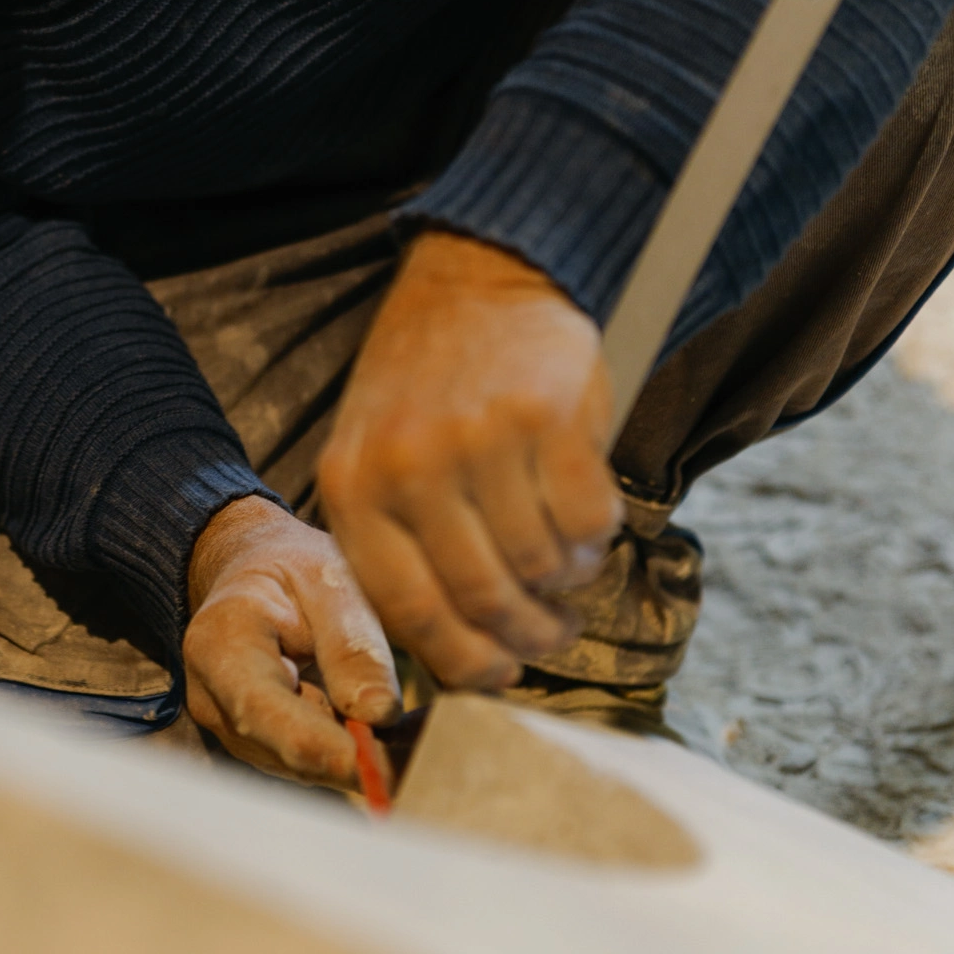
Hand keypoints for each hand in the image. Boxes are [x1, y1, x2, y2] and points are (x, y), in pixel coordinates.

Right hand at [183, 495, 399, 789]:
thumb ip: (352, 645)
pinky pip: (309, 763)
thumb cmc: (296, 571)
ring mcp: (231, 727)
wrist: (257, 575)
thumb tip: (379, 714)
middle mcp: (212, 698)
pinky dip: (352, 754)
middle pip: (284, 750)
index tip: (381, 766)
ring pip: (302, 766)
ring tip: (415, 733)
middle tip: (425, 751)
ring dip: (359, 758)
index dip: (320, 746)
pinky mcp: (258, 745)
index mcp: (220, 643)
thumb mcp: (331, 583)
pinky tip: (389, 734)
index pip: (262, 710)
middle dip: (355, 758)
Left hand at [316, 233, 619, 692]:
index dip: (464, 660)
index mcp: (355, 486)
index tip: (499, 674)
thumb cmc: (427, 384)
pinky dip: (598, 536)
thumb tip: (454, 649)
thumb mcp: (376, 456)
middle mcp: (410, 465)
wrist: (477, 279)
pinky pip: (588, 516)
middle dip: (529, 633)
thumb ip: (397, 541)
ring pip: (540, 562)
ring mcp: (479, 438)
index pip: (409, 610)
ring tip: (571, 566)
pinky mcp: (548, 414)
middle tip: (554, 633)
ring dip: (567, 581)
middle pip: (481, 596)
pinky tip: (589, 521)